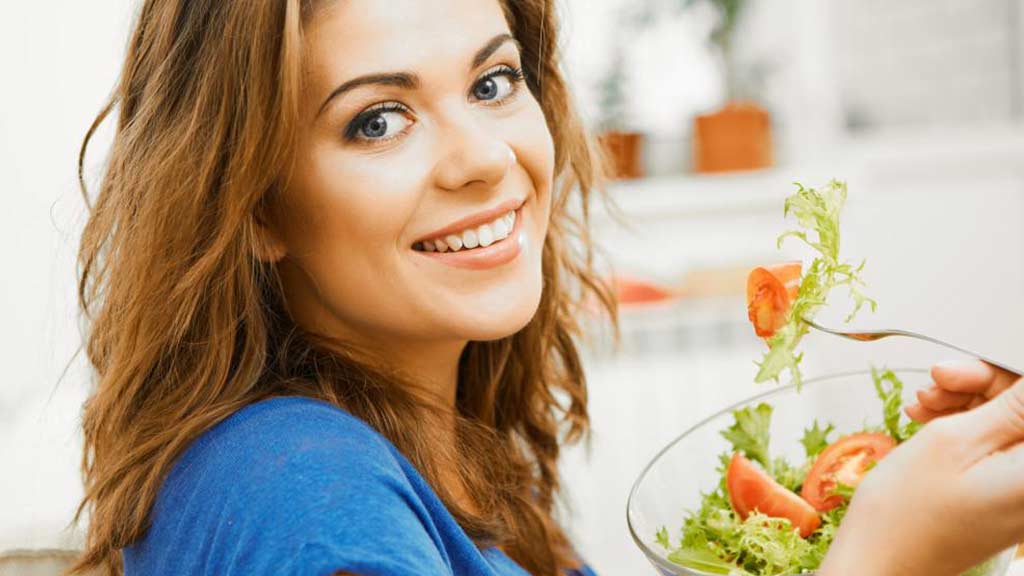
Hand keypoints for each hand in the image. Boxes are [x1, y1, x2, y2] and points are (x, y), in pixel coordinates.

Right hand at [817, 360, 1023, 575]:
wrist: (880, 562)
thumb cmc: (907, 515)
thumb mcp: (954, 442)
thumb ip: (1011, 404)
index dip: (997, 374)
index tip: (957, 371)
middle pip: (1023, 410)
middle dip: (980, 388)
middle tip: (935, 385)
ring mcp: (1022, 494)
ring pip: (1008, 424)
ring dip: (966, 405)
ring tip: (923, 408)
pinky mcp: (1006, 497)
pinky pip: (996, 447)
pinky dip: (965, 429)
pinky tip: (930, 423)